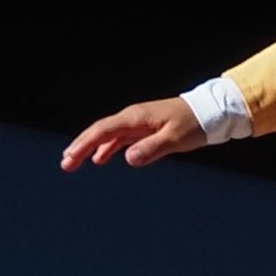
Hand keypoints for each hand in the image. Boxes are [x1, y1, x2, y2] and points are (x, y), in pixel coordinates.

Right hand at [61, 94, 215, 170]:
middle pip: (99, 132)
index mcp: (136, 118)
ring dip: (90, 148)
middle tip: (66, 163)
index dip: (85, 144)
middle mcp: (132, 118)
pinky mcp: (143, 129)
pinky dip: (107, 148)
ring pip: (107, 135)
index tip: (72, 157)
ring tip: (75, 161)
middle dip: (81, 147)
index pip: (103, 131)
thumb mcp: (175, 138)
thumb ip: (152, 148)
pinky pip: (119, 139)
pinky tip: (100, 160)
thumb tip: (128, 158)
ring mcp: (137, 123)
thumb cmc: (194, 124)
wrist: (209, 112)